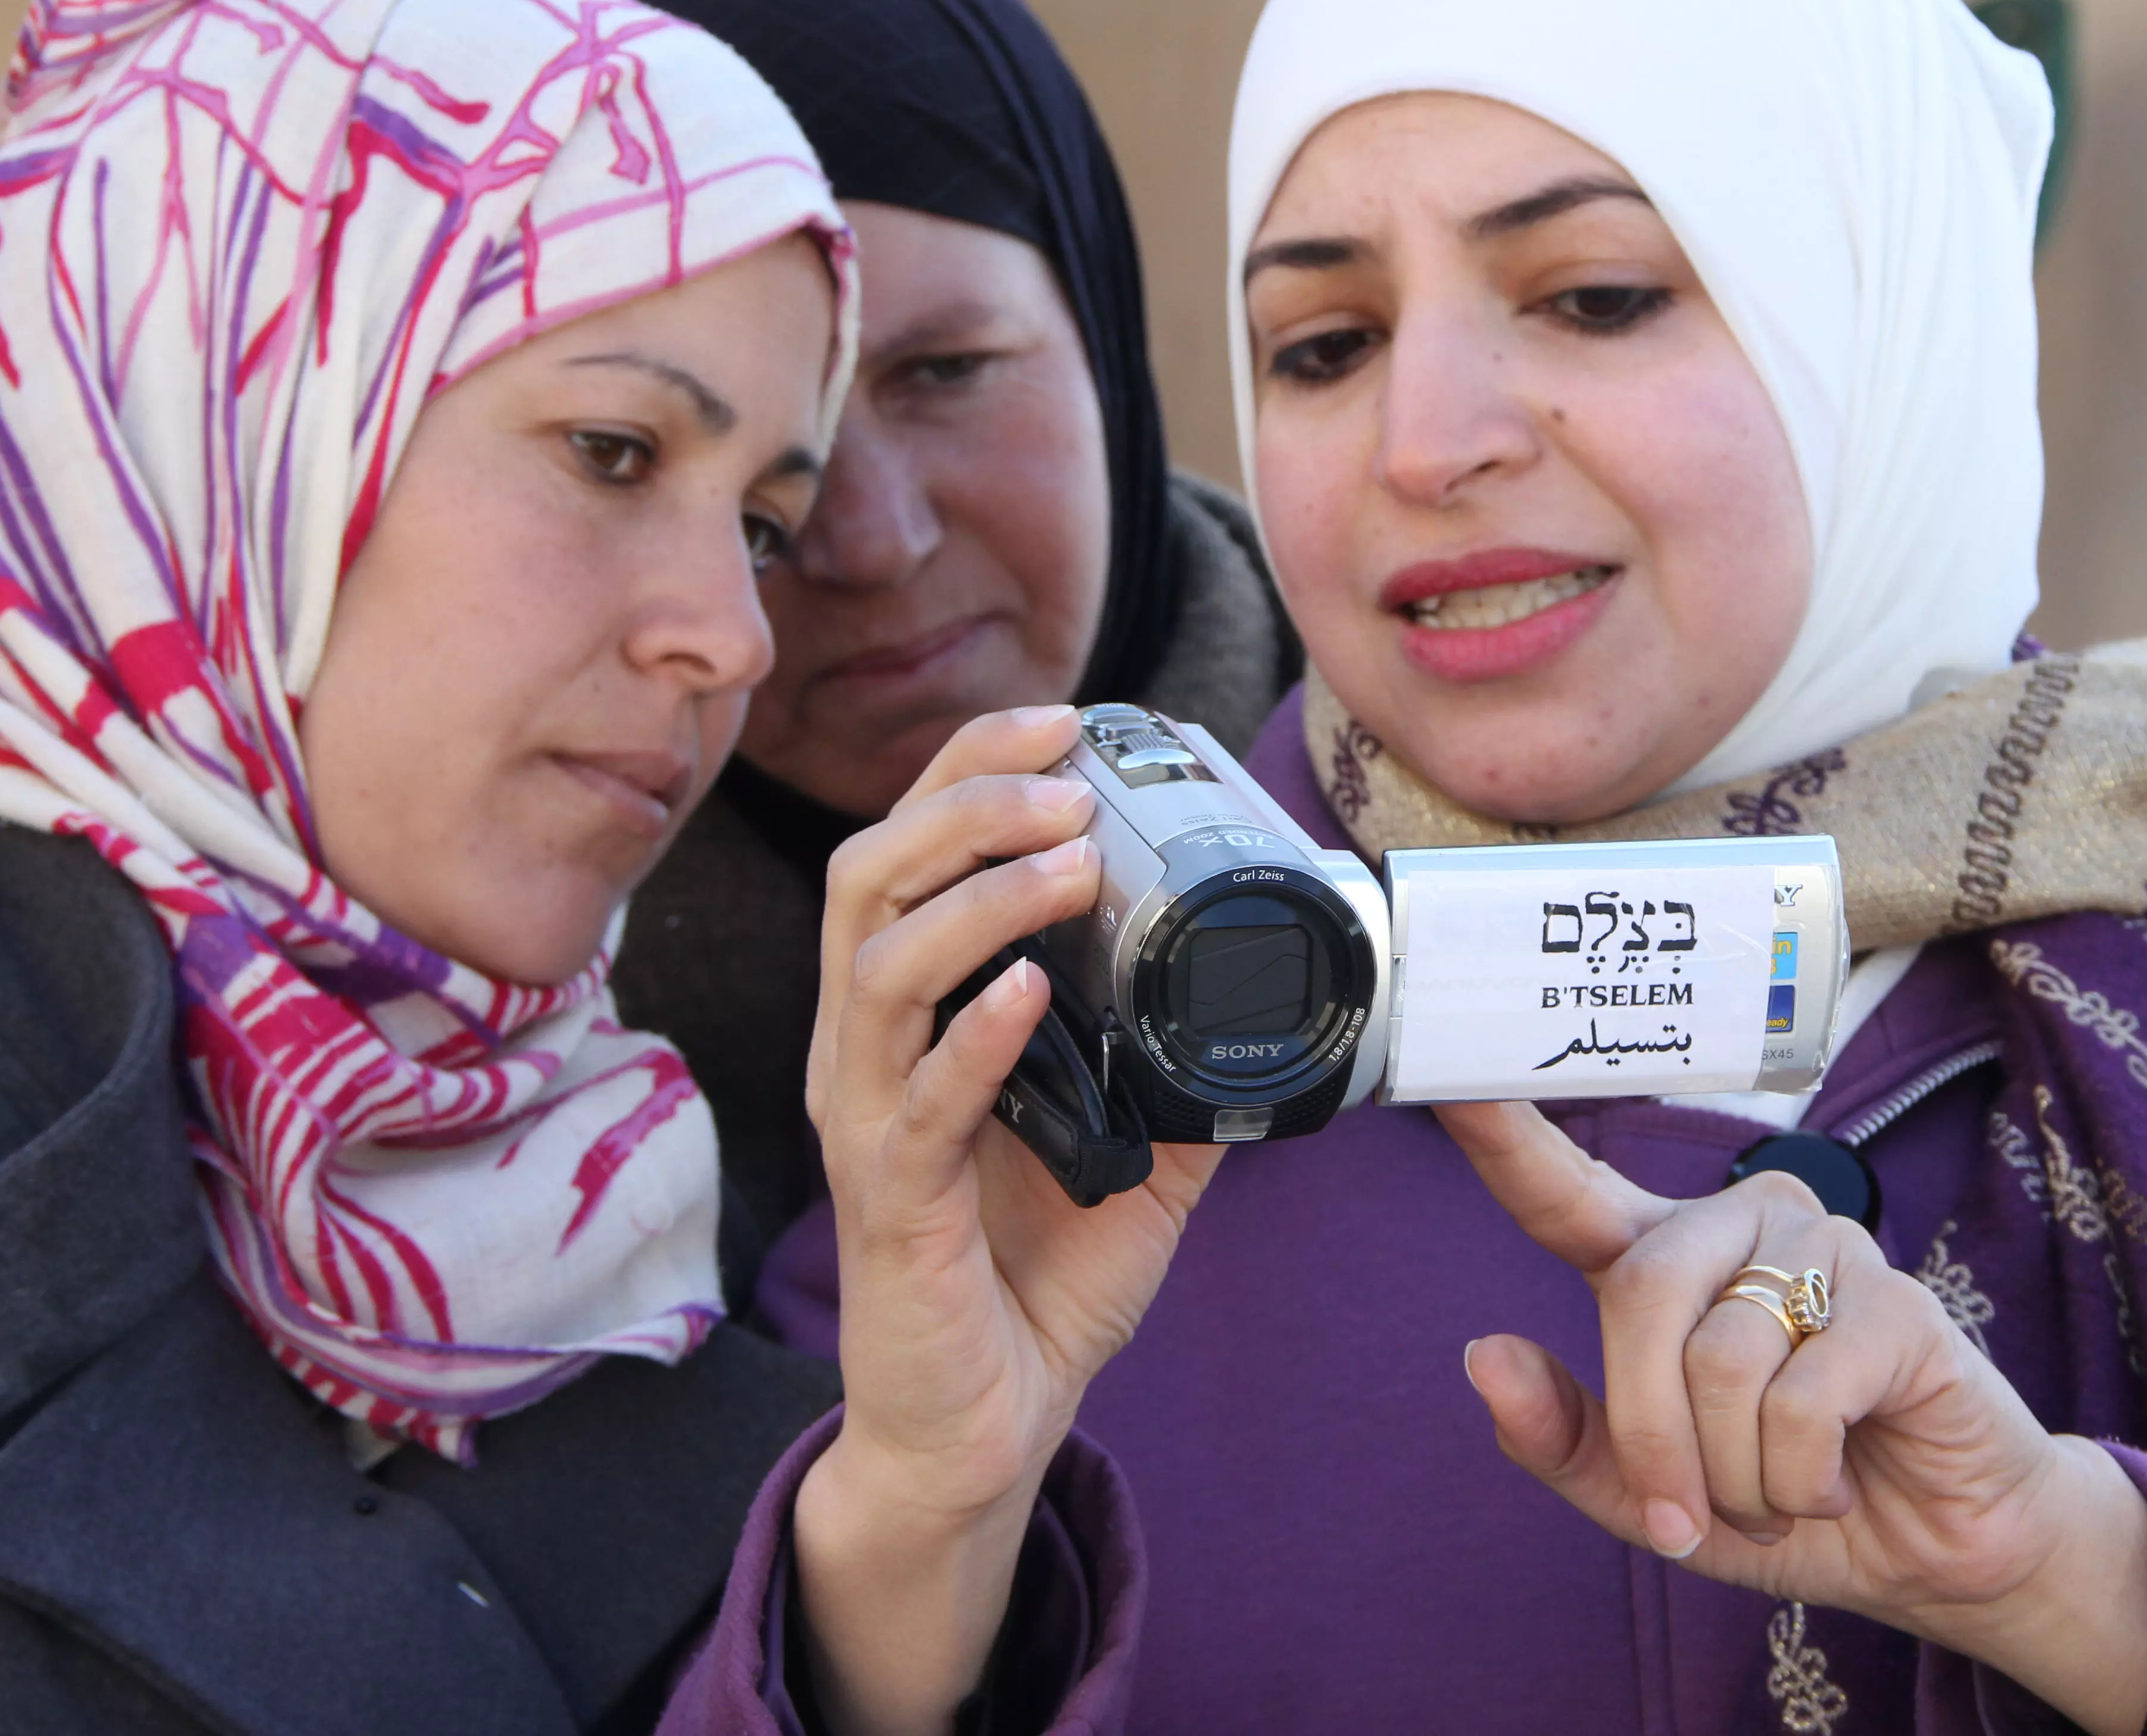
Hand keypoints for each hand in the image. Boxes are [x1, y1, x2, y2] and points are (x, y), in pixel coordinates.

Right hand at [792, 706, 1224, 1735]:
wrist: (987, 1423)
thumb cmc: (1039, 1274)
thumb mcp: (1140, 1147)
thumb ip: (1186, 1065)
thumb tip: (1280, 990)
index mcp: (912, 1012)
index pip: (910, 849)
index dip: (972, 769)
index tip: (1064, 722)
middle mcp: (866, 1049)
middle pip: (869, 876)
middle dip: (963, 806)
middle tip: (1064, 784)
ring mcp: (866, 1124)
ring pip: (878, 971)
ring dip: (972, 900)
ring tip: (1064, 863)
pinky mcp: (888, 1209)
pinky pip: (914, 1107)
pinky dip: (972, 1040)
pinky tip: (1026, 995)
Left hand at [1437, 1101, 2146, 1735]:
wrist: (1927, 1551)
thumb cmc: (1777, 1500)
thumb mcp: (1648, 1497)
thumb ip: (1561, 1436)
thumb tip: (1481, 1354)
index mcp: (1662, 1260)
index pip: (1567, 1189)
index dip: (1507, 1139)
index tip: (1448, 1084)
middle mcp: (1737, 1228)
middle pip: (1642, 1296)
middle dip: (1652, 1435)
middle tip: (1684, 1518)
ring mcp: (1823, 1249)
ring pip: (1722, 1358)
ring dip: (1737, 1474)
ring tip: (1781, 1493)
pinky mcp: (1896, 1301)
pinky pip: (1801, 1397)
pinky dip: (1800, 1476)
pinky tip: (1835, 1478)